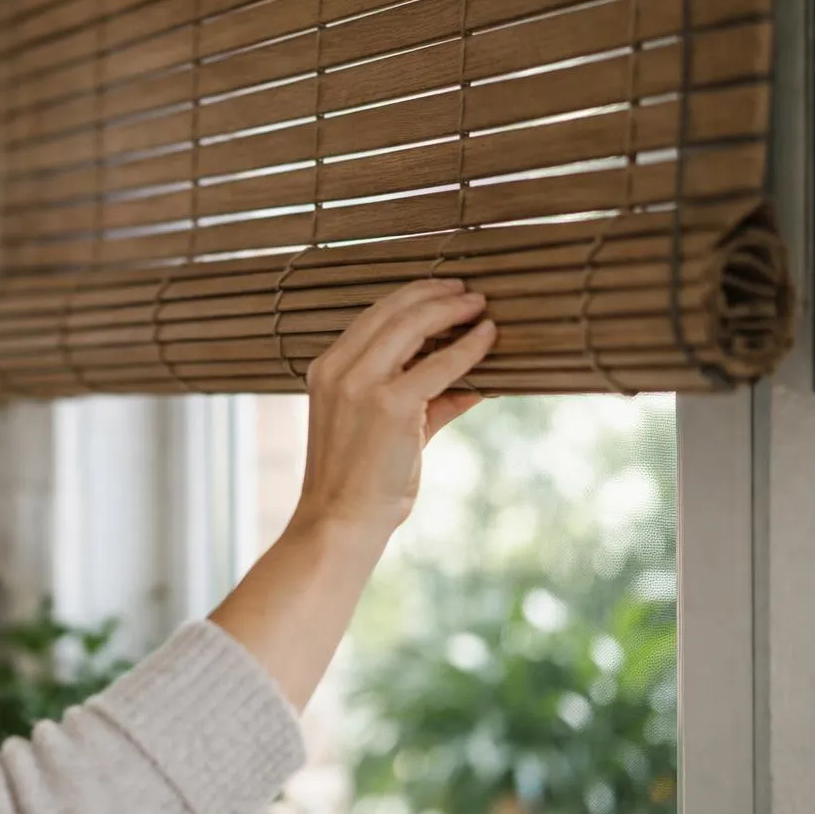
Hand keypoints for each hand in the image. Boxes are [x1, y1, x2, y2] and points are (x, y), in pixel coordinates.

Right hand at [290, 278, 495, 548]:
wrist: (339, 521)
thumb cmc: (361, 481)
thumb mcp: (385, 428)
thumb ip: (425, 401)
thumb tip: (473, 382)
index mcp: (326, 369)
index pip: (374, 316)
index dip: (413, 297)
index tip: (445, 293)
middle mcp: (338, 369)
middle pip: (393, 309)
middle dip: (436, 294)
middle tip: (469, 293)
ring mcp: (360, 384)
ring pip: (414, 323)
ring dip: (452, 309)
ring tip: (479, 306)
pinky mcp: (390, 404)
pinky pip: (440, 363)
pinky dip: (469, 346)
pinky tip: (488, 337)